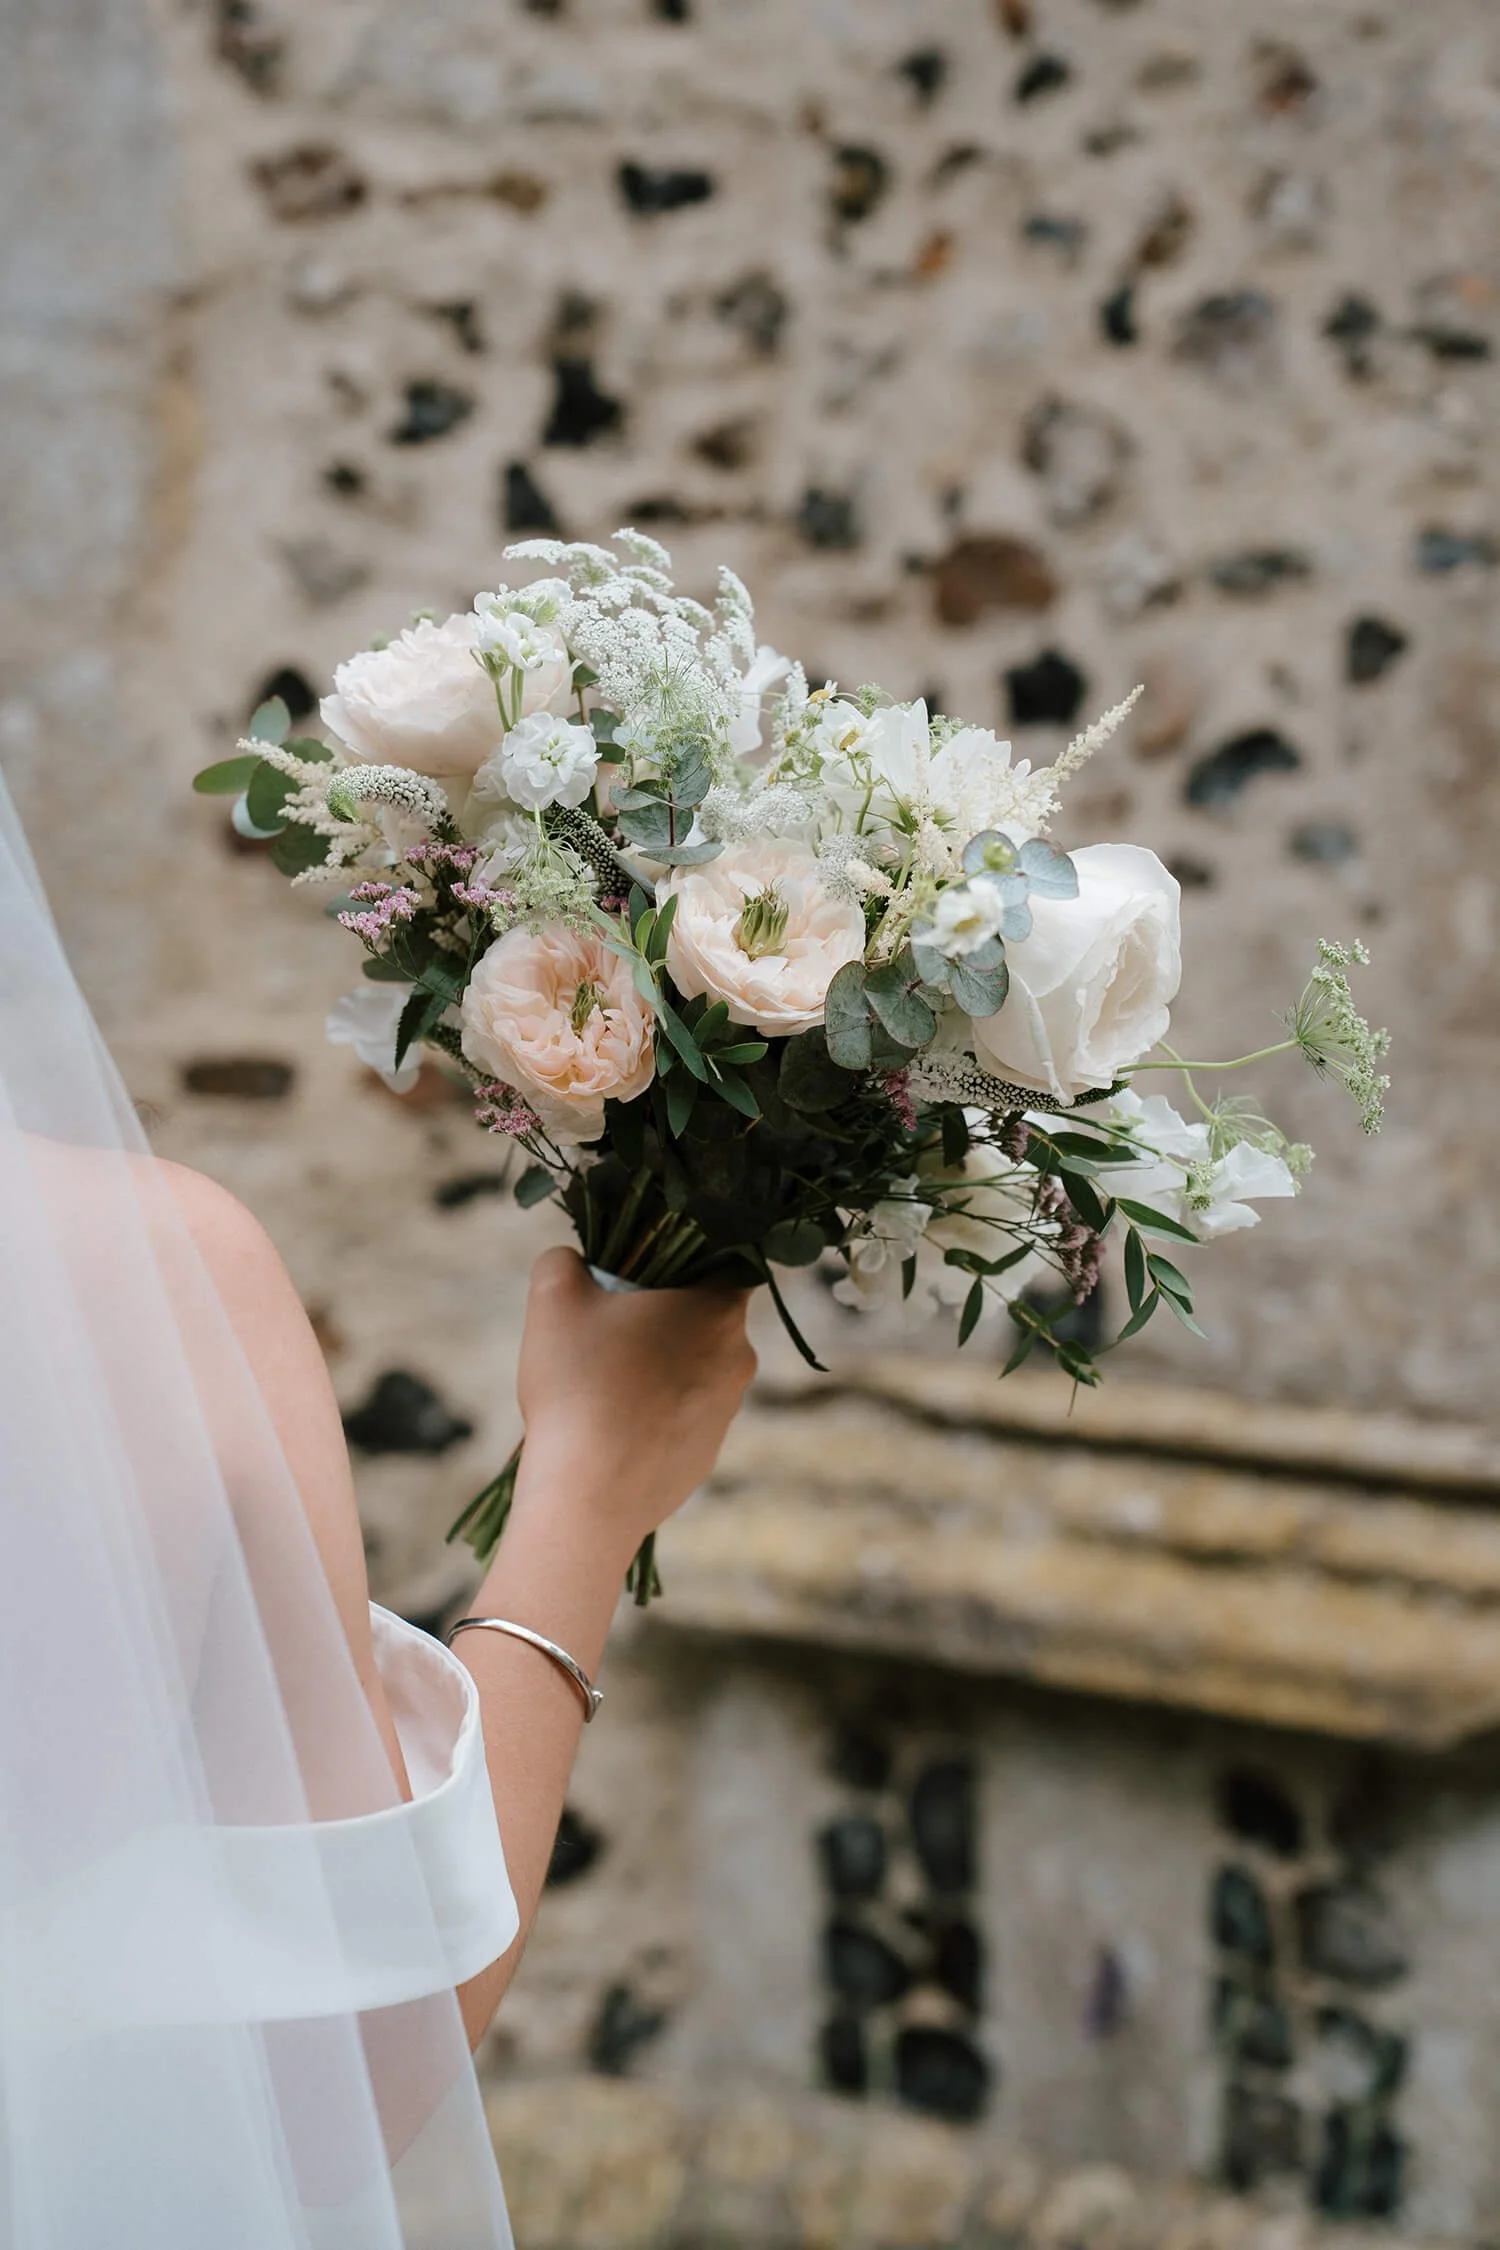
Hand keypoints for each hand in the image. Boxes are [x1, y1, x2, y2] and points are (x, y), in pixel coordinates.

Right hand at [511, 1248, 755, 1564]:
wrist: (589, 1495)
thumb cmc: (577, 1386)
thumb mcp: (553, 1299)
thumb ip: (564, 1259)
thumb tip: (574, 1259)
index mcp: (719, 1309)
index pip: (726, 1261)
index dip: (685, 1259)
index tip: (642, 1271)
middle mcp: (739, 1359)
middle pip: (704, 1318)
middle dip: (661, 1316)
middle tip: (607, 1328)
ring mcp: (727, 1413)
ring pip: (693, 1370)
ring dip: (655, 1367)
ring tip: (600, 1385)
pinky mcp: (707, 1456)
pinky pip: (682, 1418)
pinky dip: (652, 1415)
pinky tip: (609, 1428)